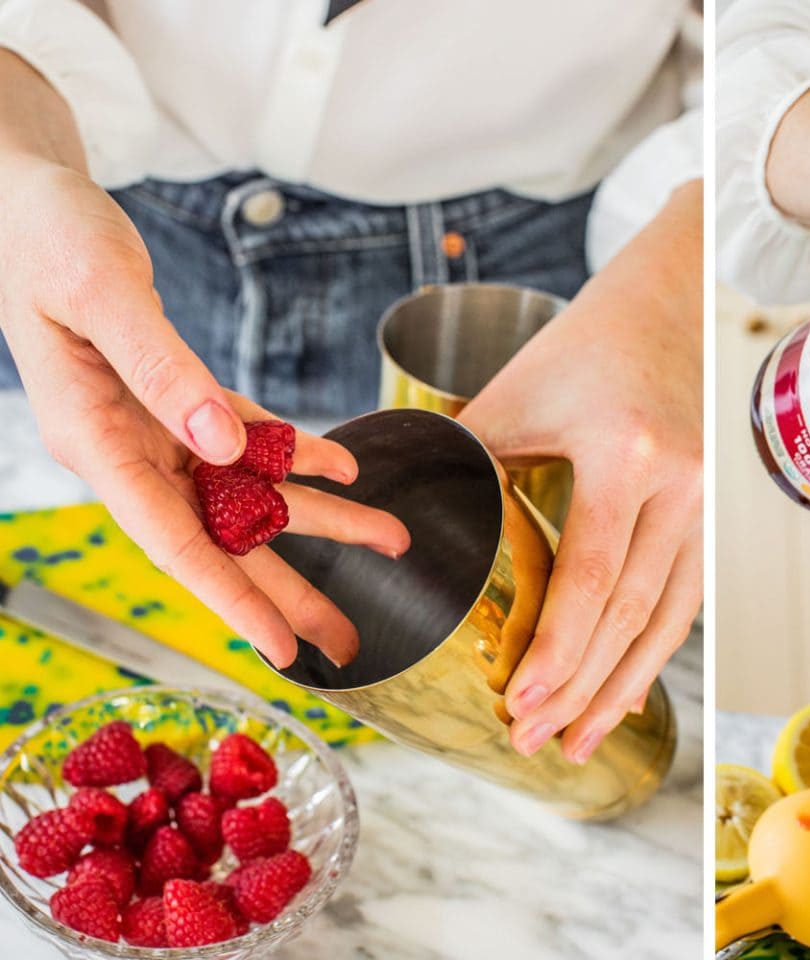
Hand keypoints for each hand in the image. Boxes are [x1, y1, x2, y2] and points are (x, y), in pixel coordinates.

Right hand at [0, 156, 409, 666]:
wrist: (30, 196)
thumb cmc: (50, 235)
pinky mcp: (174, 396)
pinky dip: (295, 454)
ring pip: (246, 493)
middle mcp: (126, 447)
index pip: (175, 543)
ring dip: (319, 518)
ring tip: (388, 540)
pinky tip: (345, 468)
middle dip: (288, 590)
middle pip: (221, 539)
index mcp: (95, 439)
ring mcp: (152, 425)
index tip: (283, 649)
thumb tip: (226, 443)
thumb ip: (162, 371)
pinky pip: (247, 440)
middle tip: (351, 640)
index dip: (233, 600)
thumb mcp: (102, 295)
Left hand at [458, 182, 701, 763]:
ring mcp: (707, 502)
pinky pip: (685, 599)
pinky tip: (623, 691)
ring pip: (669, 620)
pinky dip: (651, 652)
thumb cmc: (586, 341)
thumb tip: (394, 525)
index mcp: (628, 453)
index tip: (518, 706)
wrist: (672, 301)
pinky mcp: (712, 513)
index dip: (558, 651)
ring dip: (622, 689)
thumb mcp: (515, 393)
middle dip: (580, 689)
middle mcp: (682, 485)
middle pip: (632, 613)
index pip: (593, 575)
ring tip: (578, 745)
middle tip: (532, 743)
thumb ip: (462, 461)